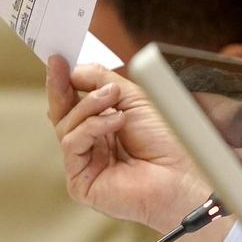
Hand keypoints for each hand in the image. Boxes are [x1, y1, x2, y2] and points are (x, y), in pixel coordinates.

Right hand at [45, 55, 207, 233]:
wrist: (184, 172)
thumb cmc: (167, 140)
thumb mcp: (134, 98)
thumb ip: (103, 82)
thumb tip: (73, 69)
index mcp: (104, 128)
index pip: (75, 103)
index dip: (64, 81)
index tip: (57, 58)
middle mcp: (92, 147)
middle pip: (63, 114)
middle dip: (60, 87)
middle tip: (59, 65)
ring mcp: (85, 165)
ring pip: (66, 126)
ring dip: (89, 106)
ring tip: (113, 98)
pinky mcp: (81, 183)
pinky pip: (72, 145)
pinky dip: (92, 127)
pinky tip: (116, 121)